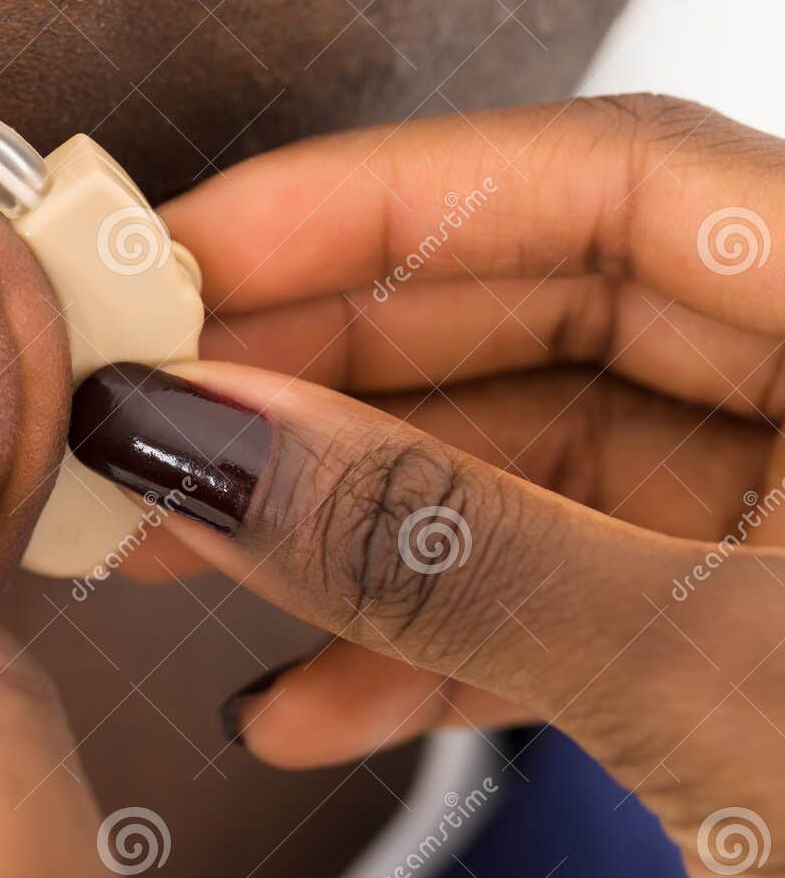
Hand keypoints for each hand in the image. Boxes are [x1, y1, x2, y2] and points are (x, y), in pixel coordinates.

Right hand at [74, 95, 784, 877]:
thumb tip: (214, 440)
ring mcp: (775, 514)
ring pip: (514, 458)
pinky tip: (311, 696)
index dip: (369, 203)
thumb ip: (440, 548)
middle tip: (154, 409)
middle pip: (530, 310)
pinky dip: (418, 637)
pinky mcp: (727, 618)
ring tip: (182, 554)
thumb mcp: (709, 684)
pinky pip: (545, 579)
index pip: (605, 182)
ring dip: (337, 521)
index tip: (190, 256)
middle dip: (315, 377)